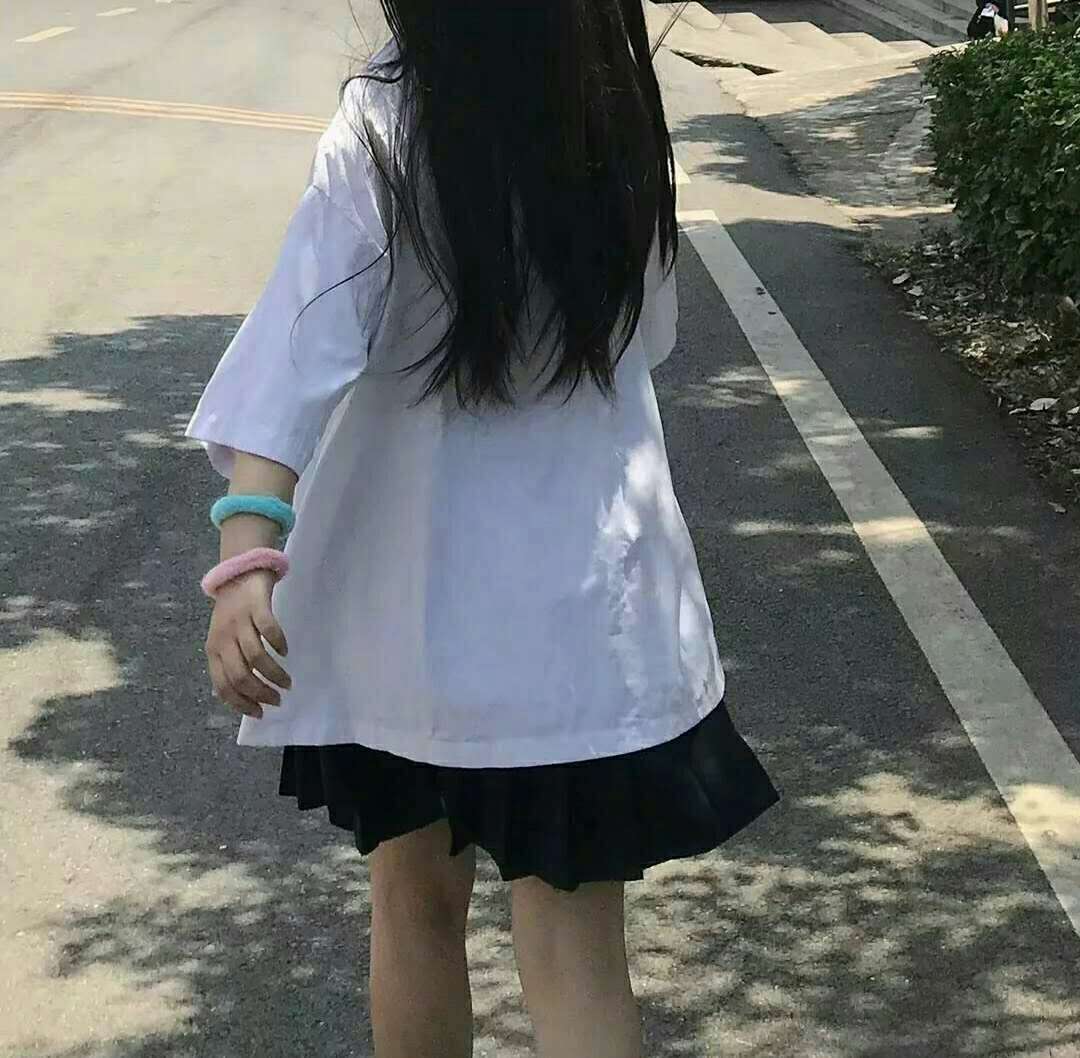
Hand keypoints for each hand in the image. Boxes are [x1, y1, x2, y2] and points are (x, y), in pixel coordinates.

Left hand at [205, 569, 290, 718]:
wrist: (237, 574)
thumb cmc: (232, 613)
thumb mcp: (224, 640)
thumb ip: (230, 663)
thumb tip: (245, 695)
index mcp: (213, 651)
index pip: (224, 686)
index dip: (241, 703)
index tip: (260, 713)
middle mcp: (223, 639)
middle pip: (240, 675)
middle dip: (260, 693)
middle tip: (277, 700)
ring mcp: (239, 623)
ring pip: (255, 657)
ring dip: (273, 674)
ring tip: (286, 683)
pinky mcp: (255, 607)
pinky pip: (268, 629)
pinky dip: (278, 644)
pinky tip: (285, 652)